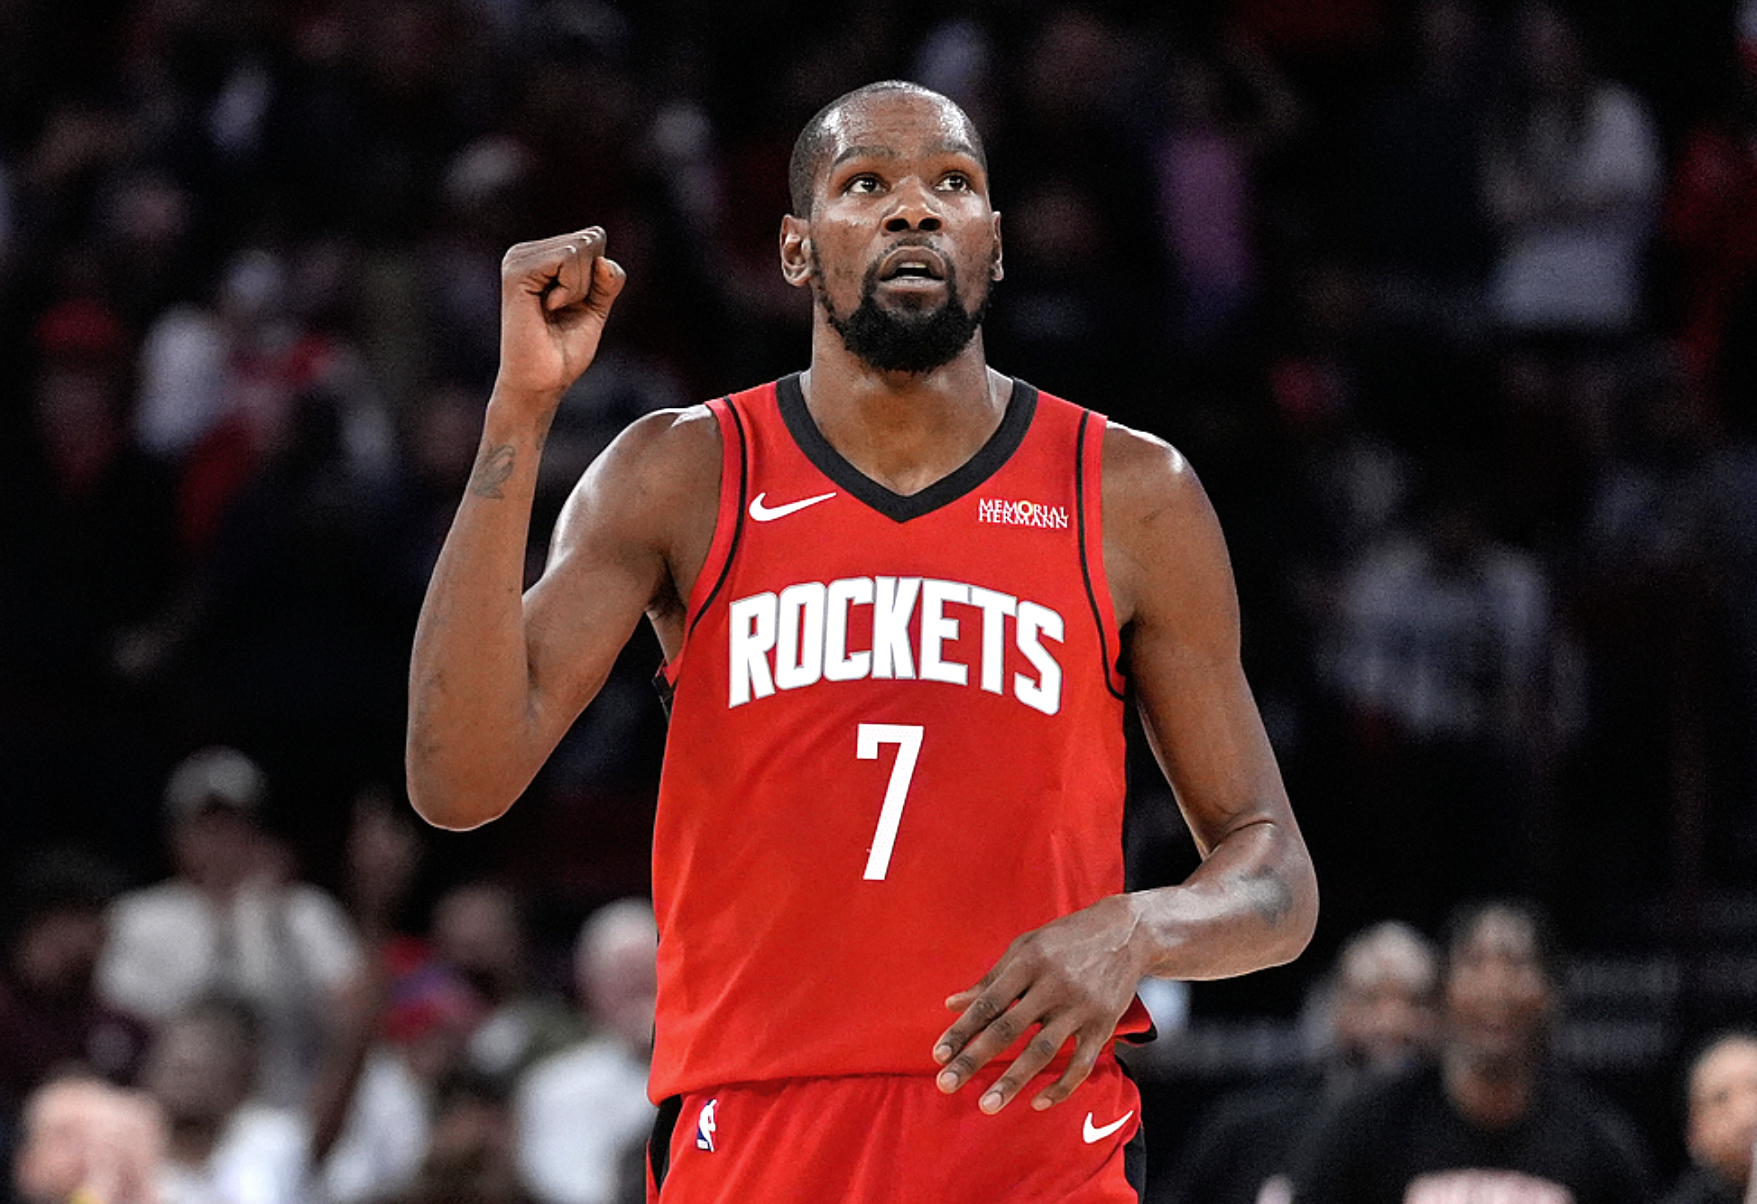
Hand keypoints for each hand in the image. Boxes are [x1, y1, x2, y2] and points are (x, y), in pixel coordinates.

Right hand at [496, 227, 626, 407]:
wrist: (543, 381)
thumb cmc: (565, 350)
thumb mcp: (596, 307)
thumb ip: (607, 279)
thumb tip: (603, 260)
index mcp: (540, 256)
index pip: (594, 237)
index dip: (599, 275)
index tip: (575, 304)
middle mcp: (525, 252)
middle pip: (590, 238)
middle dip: (591, 280)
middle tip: (564, 309)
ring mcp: (518, 259)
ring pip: (580, 247)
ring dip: (581, 287)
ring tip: (554, 310)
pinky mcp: (517, 271)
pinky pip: (567, 258)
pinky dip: (572, 288)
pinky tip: (549, 307)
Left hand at [933, 894, 1149, 1113]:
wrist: (1127, 932)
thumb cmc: (1067, 939)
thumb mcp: (1025, 947)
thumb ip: (990, 979)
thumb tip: (952, 1004)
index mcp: (1027, 962)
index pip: (987, 1003)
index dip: (961, 1030)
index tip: (938, 1055)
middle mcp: (1052, 985)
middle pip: (1007, 1029)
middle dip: (974, 1059)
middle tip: (947, 1085)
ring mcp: (1079, 1007)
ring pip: (1042, 1051)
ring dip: (1013, 1081)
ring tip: (988, 1105)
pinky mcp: (1103, 1024)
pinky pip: (1081, 1063)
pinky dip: (1060, 1086)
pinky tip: (1037, 1102)